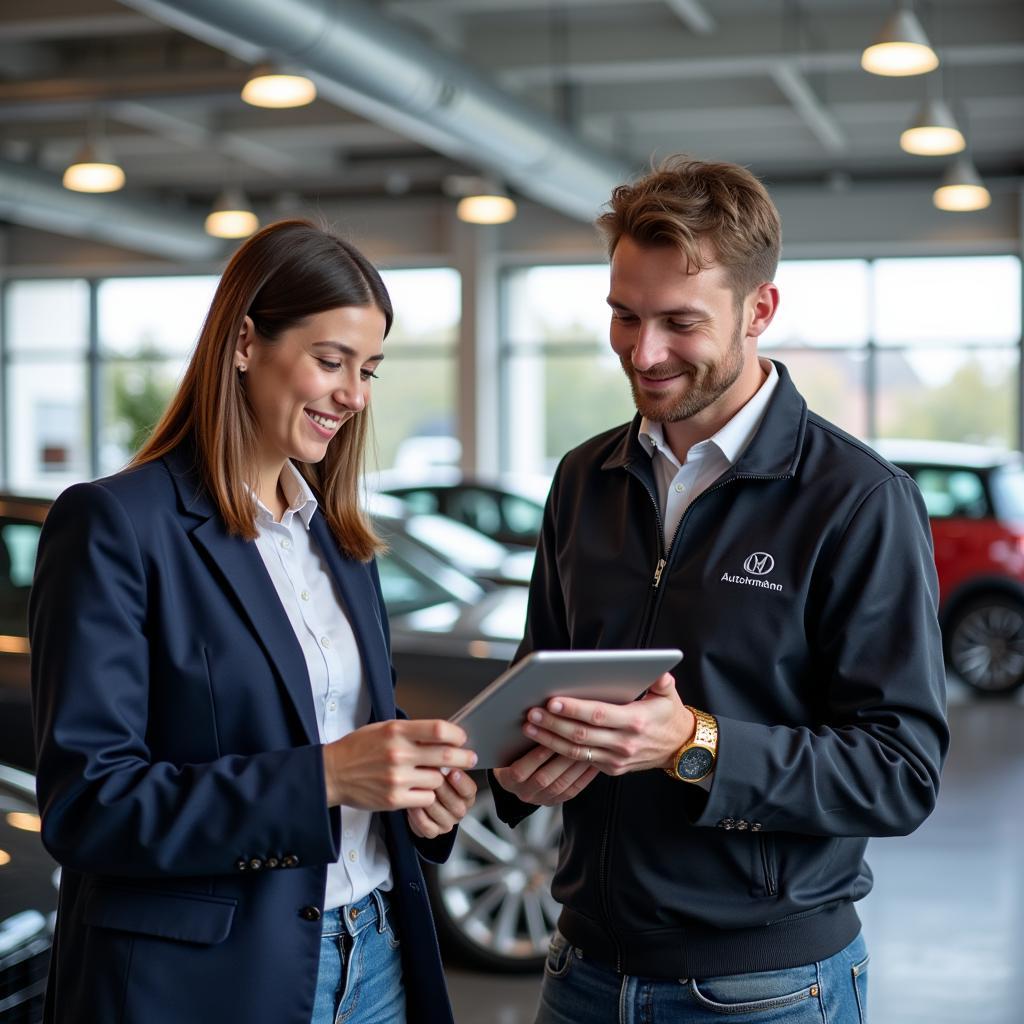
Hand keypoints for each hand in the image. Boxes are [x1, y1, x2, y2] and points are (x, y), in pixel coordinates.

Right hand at [323, 719, 476, 810]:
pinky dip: (427, 795)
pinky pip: (426, 798)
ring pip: (437, 779)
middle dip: (464, 758)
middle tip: (470, 759)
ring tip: (430, 775)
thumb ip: (411, 731)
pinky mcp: (395, 799)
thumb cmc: (358, 748)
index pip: (439, 729)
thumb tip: (442, 734)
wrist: (332, 773)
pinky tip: (419, 789)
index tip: (462, 738)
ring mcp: (397, 778)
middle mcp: (398, 753)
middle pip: (446, 756)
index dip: (457, 734)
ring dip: (439, 778)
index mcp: (397, 731)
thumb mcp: (383, 729)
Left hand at [407, 769, 477, 838]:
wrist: (420, 798)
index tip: (452, 770)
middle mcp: (460, 810)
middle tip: (430, 776)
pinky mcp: (433, 832)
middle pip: (455, 803)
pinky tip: (413, 804)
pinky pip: (427, 826)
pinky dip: (418, 816)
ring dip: (428, 800)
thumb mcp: (442, 768)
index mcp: (467, 795)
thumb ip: (446, 762)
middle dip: (441, 788)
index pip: (469, 790)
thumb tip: (443, 750)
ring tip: (418, 788)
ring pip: (440, 814)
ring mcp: (447, 822)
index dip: (461, 781)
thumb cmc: (433, 780)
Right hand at [492, 744, 599, 805]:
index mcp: (507, 780)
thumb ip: (517, 739)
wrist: (515, 776)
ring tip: (587, 748)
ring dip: (575, 766)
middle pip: (544, 778)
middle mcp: (524, 792)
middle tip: (576, 740)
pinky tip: (592, 762)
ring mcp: (540, 799)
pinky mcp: (555, 800)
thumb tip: (536, 718)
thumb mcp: (506, 747)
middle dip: (561, 758)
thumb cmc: (511, 753)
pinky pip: (572, 791)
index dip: (536, 755)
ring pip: (561, 785)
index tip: (551, 737)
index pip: (520, 771)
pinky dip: (584, 777)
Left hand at [522, 673, 693, 775]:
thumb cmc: (668, 715)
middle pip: (581, 734)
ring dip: (550, 740)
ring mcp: (616, 759)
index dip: (574, 709)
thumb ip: (662, 680)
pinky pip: (581, 761)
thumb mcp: (669, 694)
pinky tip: (543, 741)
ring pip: (576, 751)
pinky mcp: (611, 768)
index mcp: (635, 722)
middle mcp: (624, 743)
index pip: (598, 715)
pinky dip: (560, 751)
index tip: (552, 701)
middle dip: (553, 724)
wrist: (679, 748)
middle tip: (532, 713)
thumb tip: (658, 671)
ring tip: (530, 727)